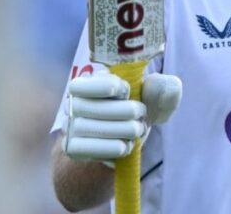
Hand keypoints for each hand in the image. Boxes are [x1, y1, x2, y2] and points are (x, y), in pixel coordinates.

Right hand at [62, 72, 181, 161]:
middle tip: (141, 114)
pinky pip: (86, 149)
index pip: (85, 82)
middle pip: (92, 107)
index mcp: (89, 82)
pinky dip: (111, 148)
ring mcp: (70, 126)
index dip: (110, 86)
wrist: (121, 143)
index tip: (127, 90)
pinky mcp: (72, 148)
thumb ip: (161, 88)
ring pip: (90, 128)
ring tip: (137, 130)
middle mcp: (73, 103)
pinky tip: (125, 146)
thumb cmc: (136, 113)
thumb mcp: (153, 99)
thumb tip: (158, 84)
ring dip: (122, 130)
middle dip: (125, 111)